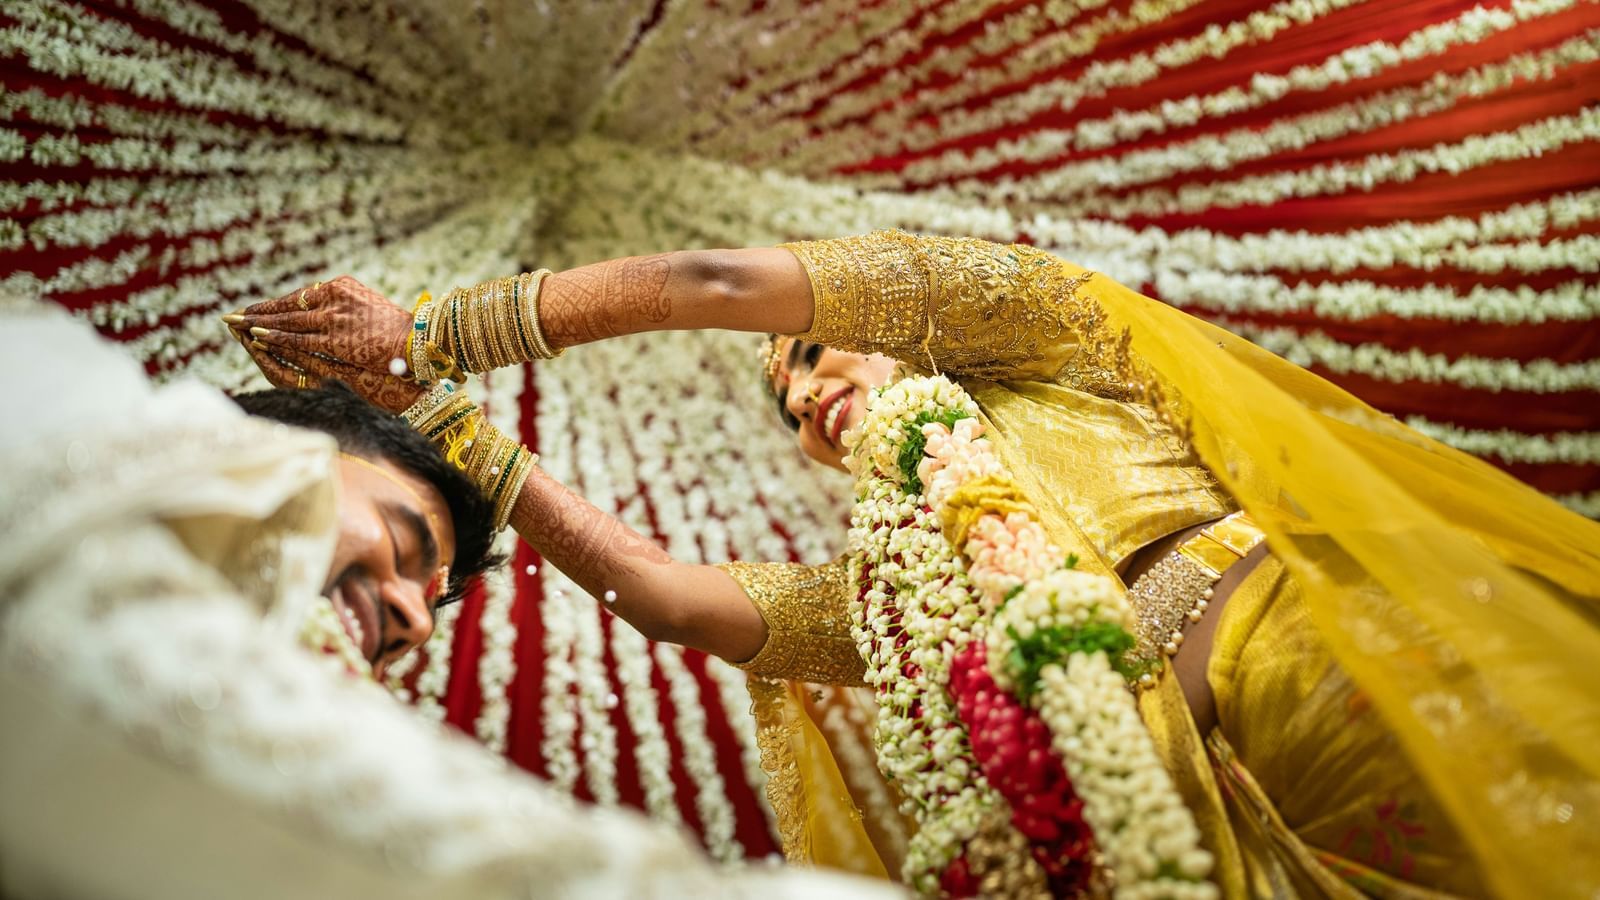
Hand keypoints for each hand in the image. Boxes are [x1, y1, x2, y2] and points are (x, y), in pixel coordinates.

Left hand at [227, 276, 422, 412]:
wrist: (414, 343)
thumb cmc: (394, 329)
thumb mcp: (366, 306)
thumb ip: (341, 306)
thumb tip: (322, 306)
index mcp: (340, 286)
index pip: (300, 297)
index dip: (275, 304)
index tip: (256, 308)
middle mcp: (333, 298)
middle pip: (287, 307)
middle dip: (258, 312)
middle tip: (232, 315)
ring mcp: (332, 319)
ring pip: (287, 322)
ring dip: (259, 324)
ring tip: (236, 326)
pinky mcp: (333, 340)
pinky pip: (296, 338)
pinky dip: (274, 338)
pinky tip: (256, 337)